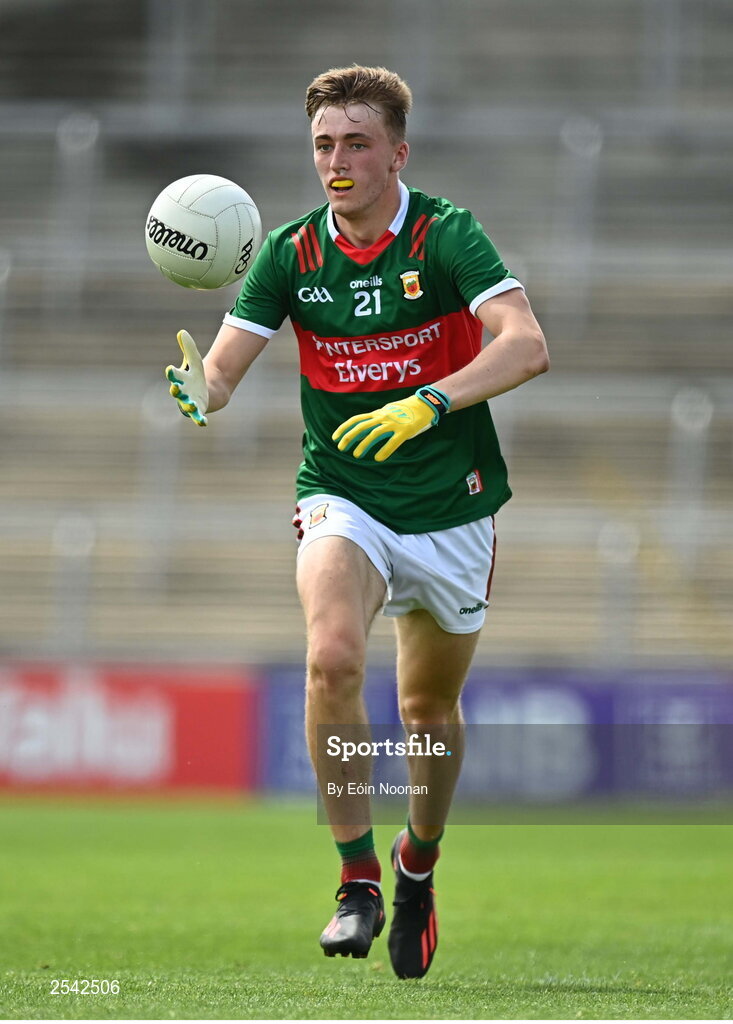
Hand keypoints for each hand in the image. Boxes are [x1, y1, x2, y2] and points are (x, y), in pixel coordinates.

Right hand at [165, 330, 208, 425]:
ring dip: (189, 405)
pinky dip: (200, 420)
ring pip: (187, 405)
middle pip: (177, 392)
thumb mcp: (195, 361)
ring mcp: (189, 403)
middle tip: (175, 388)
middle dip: (176, 390)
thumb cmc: (198, 376)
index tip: (170, 368)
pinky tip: (203, 423)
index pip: (174, 375)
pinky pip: (198, 417)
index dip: (172, 373)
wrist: (209, 390)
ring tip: (192, 405)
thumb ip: (189, 348)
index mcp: (180, 380)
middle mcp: (182, 393)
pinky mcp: (199, 411)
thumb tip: (182, 332)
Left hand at [332, 386, 450, 462]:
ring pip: (374, 434)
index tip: (335, 438)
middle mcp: (383, 417)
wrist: (425, 404)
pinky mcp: (405, 431)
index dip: (344, 428)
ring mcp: (394, 423)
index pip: (356, 420)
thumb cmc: (405, 411)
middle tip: (341, 448)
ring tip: (356, 455)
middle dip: (349, 437)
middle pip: (361, 426)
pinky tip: (378, 458)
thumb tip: (361, 434)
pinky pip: (393, 441)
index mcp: (377, 413)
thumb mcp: (387, 413)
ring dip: (363, 445)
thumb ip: (375, 422)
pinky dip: (384, 450)